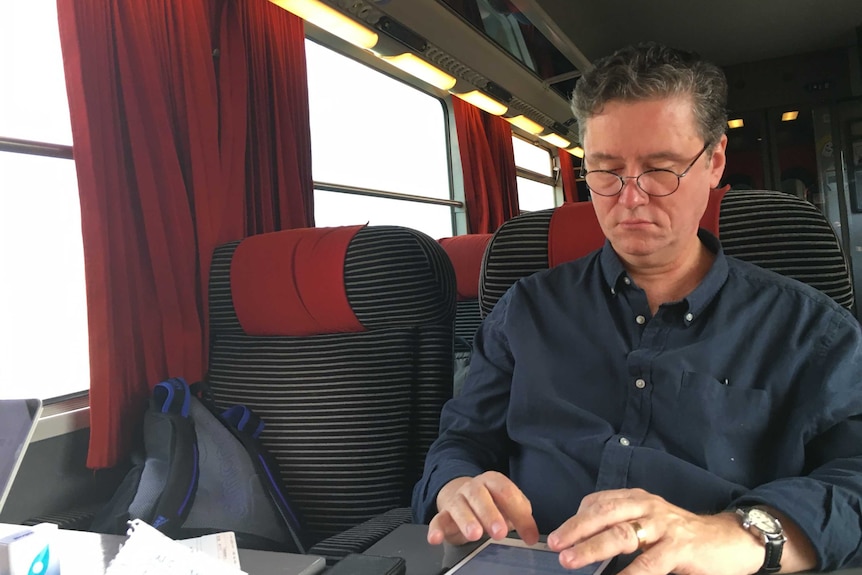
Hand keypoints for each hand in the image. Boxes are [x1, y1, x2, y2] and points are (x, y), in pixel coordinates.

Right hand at [427, 471, 538, 545]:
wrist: (459, 494)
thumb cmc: (489, 502)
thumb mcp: (507, 505)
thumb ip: (520, 516)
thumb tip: (531, 535)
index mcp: (492, 481)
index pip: (506, 493)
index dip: (518, 513)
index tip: (529, 536)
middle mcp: (473, 488)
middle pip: (480, 496)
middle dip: (490, 514)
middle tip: (500, 532)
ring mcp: (457, 500)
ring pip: (459, 507)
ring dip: (467, 520)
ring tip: (475, 535)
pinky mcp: (443, 514)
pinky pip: (437, 520)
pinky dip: (435, 529)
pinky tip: (435, 538)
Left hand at [546, 488, 763, 574]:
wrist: (728, 541)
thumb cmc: (681, 535)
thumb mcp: (649, 521)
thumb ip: (623, 524)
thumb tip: (584, 540)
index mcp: (637, 499)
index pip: (598, 502)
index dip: (576, 518)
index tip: (558, 536)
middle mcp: (647, 507)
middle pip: (603, 514)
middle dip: (575, 530)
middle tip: (555, 545)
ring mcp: (663, 526)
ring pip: (620, 535)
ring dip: (592, 549)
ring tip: (570, 561)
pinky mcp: (679, 548)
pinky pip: (648, 563)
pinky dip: (628, 574)